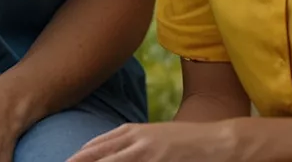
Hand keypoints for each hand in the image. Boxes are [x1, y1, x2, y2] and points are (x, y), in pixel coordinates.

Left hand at [64, 122, 236, 161]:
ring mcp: (145, 155)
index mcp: (129, 132)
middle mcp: (133, 142)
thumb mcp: (150, 137)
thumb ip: (125, 145)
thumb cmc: (182, 142)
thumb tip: (97, 154)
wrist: (218, 143)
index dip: (73, 160)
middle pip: (92, 158)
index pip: (90, 149)